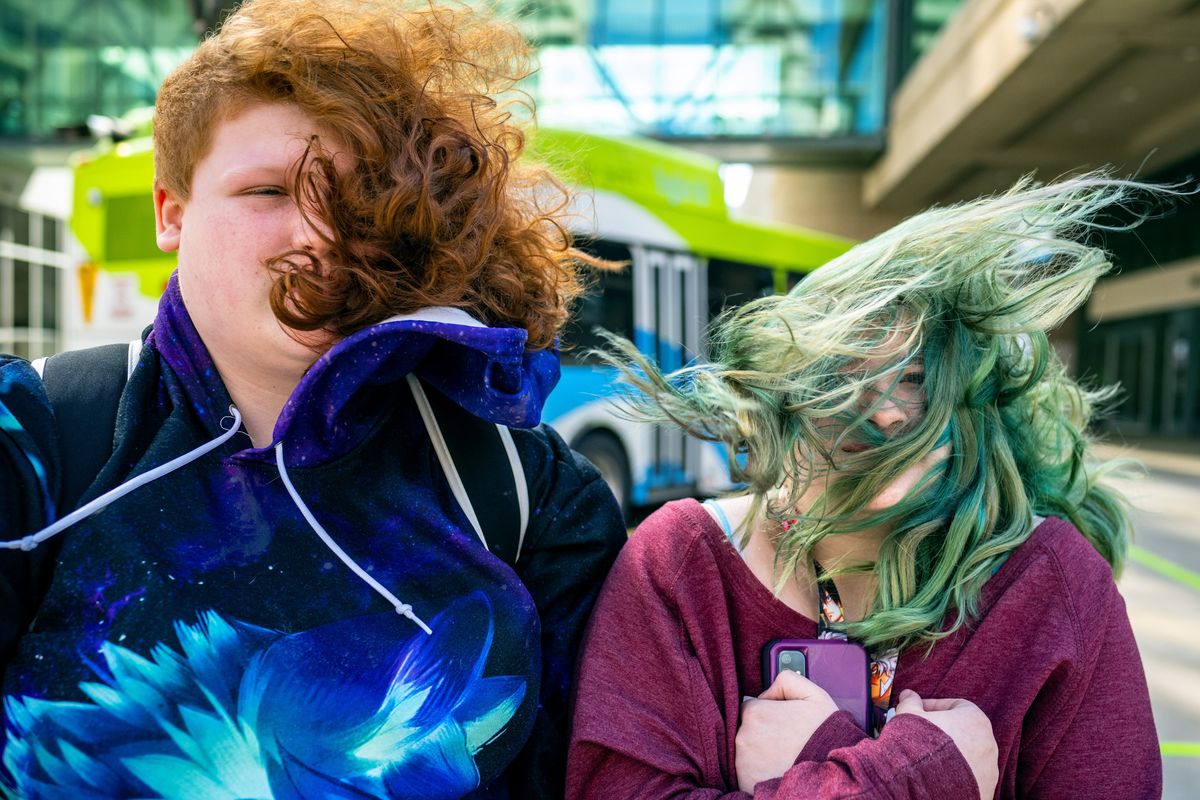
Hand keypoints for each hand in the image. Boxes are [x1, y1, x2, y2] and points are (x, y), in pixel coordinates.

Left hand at [735, 670, 838, 792]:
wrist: (833, 775)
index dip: (766, 713)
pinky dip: (758, 770)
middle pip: (745, 728)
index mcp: (754, 712)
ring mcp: (742, 762)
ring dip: (758, 751)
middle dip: (761, 732)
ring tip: (782, 755)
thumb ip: (786, 679)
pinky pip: (746, 771)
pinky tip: (776, 768)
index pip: (750, 707)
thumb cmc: (824, 734)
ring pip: (745, 750)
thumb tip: (768, 689)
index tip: (780, 722)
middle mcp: (742, 737)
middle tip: (784, 740)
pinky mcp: (744, 781)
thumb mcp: (813, 694)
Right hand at [894, 689, 997, 799]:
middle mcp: (988, 742)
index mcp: (975, 718)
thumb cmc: (922, 745)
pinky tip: (937, 775)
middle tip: (922, 735)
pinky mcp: (986, 788)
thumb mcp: (909, 716)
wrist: (929, 788)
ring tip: (927, 758)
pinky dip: (956, 774)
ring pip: (968, 755)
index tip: (919, 711)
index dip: (935, 707)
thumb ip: (910, 702)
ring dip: (950, 754)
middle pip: (964, 730)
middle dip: (943, 731)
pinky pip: (970, 776)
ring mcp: (990, 768)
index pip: (956, 705)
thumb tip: (908, 695)